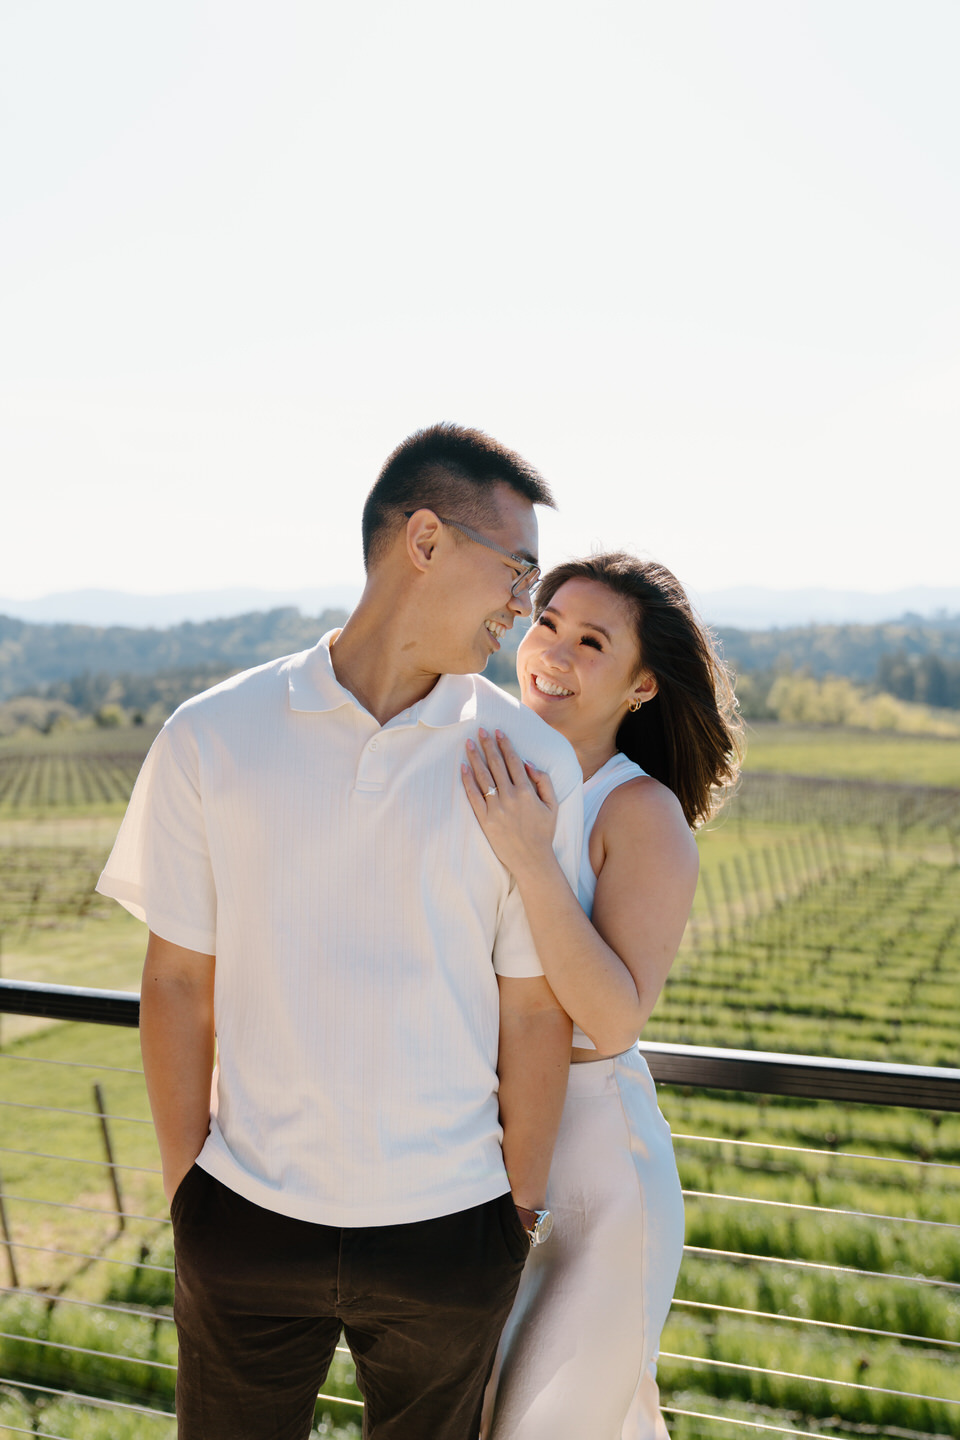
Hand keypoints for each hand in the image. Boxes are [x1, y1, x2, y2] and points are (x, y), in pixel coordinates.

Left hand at [461, 728, 557, 877]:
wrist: (532, 859)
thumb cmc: (544, 832)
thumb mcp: (553, 805)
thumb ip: (544, 781)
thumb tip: (528, 763)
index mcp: (527, 791)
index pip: (513, 761)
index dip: (505, 744)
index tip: (498, 732)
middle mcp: (510, 797)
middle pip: (496, 765)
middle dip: (488, 745)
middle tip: (480, 730)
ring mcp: (496, 808)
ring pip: (483, 777)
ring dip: (476, 758)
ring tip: (469, 743)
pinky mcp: (485, 819)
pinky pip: (474, 796)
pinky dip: (468, 781)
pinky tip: (463, 767)